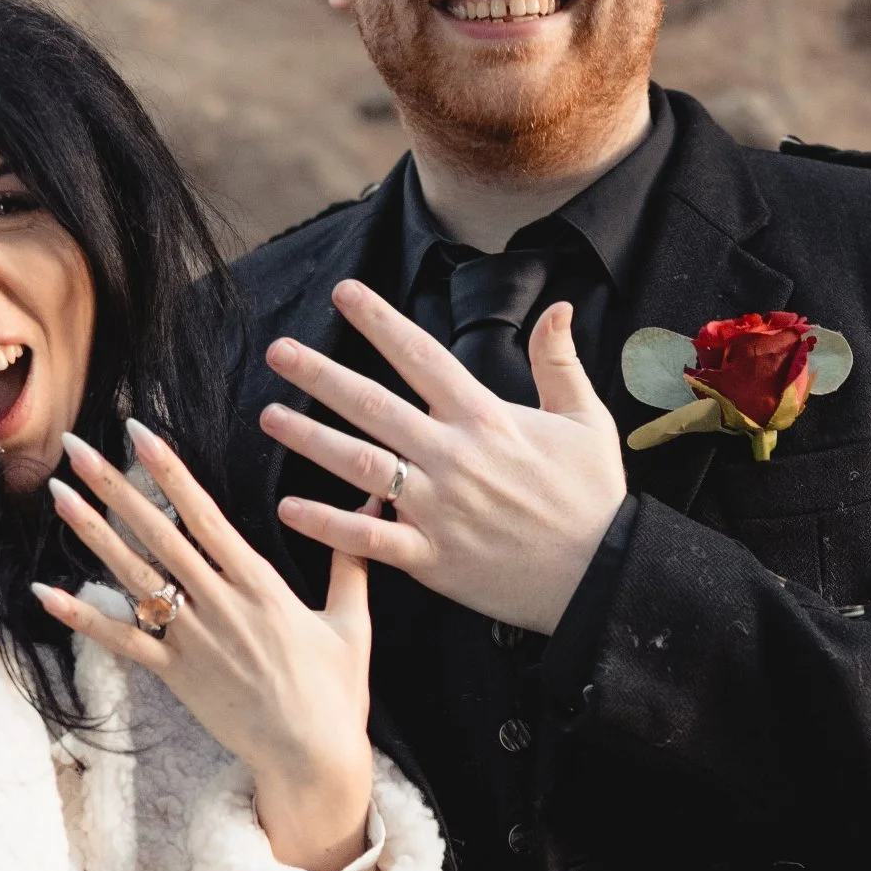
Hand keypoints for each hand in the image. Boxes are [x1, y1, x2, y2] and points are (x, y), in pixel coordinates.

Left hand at [36, 419, 374, 870]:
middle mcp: (219, 605)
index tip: (138, 432)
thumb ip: (351, 560)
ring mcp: (192, 641)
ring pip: (132, 578)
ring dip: (93, 534)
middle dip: (114, 486)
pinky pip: (120, 642)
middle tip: (76, 446)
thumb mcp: (352, 622)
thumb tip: (377, 503)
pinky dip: (82, 617)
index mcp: (260, 585)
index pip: (204, 514)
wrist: (311, 760)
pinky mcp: (176, 677)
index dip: (168, 470)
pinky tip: (45, 592)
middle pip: (156, 534)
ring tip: (58, 494)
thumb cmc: (336, 694)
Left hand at [261, 280, 628, 635]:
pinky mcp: (430, 557)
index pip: (421, 357)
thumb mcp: (588, 421)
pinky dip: (327, 523)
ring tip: (269, 417)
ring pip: (359, 464)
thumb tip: (559, 307)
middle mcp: (453, 457)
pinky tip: (289, 506)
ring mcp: (437, 508)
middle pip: (373, 405)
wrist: (602, 577)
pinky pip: (367, 538)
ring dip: (309, 439)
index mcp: (486, 418)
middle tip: (277, 352)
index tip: (343, 293)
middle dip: (320, 375)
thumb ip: (559, 363)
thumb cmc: (594, 499)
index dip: (379, 322)